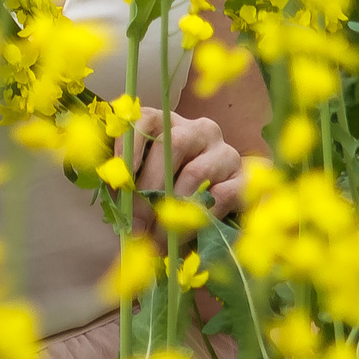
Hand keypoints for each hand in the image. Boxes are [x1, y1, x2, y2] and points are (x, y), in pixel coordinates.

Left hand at [126, 107, 247, 228]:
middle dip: (150, 188)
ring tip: (158, 239)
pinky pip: (224, 194)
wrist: (223, 201)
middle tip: (136, 224)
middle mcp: (199, 129)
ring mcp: (224, 151)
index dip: (130, 145)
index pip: (146, 119)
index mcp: (168, 123)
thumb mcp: (144, 180)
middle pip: (174, 145)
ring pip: (197, 173)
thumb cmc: (170, 190)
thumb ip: (128, 182)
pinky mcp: (246, 176)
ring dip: (174, 210)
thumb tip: (112, 199)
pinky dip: (201, 218)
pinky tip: (186, 235)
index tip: (117, 177)